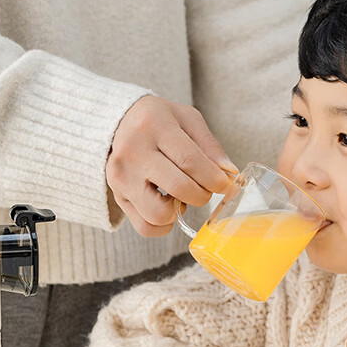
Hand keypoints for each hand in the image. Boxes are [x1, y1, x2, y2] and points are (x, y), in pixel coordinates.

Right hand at [106, 95, 237, 237]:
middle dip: (202, 195)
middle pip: (179, 188)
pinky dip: (163, 225)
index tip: (226, 184)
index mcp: (152, 126)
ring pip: (159, 214)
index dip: (215, 179)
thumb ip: (209, 146)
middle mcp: (132, 152)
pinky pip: (144, 227)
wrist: (119, 123)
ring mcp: (121, 177)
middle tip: (204, 188)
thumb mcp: (187, 119)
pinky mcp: (118, 196)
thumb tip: (229, 175)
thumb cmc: (158, 121)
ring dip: (179, 211)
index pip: (191, 161)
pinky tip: (167, 206)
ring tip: (180, 195)